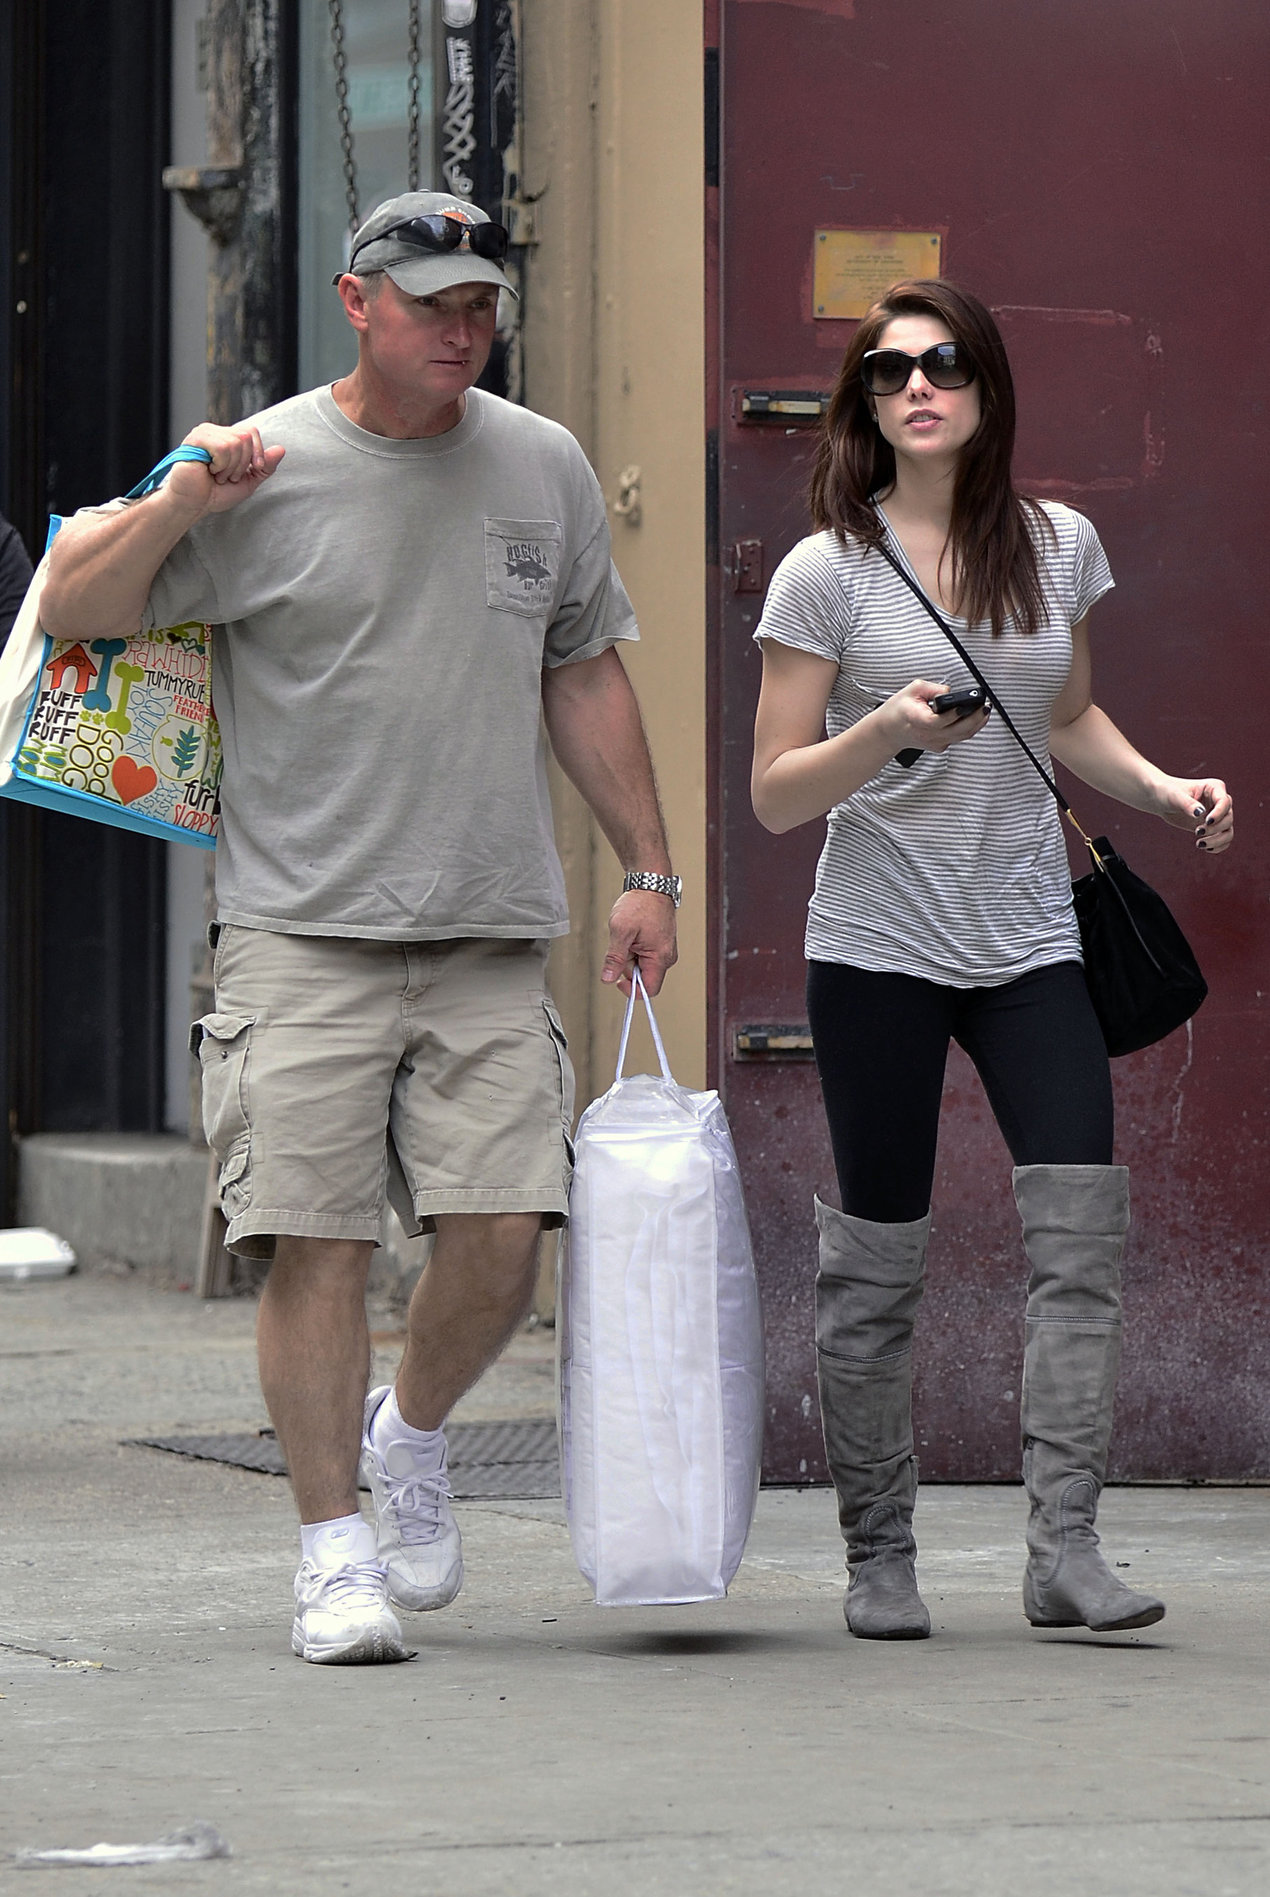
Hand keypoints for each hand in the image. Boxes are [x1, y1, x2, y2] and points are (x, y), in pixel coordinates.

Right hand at [167, 423, 285, 515]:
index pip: (251, 431)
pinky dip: (220, 465)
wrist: (195, 505)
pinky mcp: (195, 439)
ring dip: (230, 468)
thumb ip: (265, 467)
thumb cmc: (215, 494)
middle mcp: (215, 432)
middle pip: (246, 436)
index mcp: (226, 438)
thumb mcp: (248, 482)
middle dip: (242, 464)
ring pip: (235, 442)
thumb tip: (281, 449)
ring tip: (216, 475)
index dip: (257, 451)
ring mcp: (204, 433)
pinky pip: (222, 447)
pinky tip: (208, 470)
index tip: (254, 469)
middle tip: (226, 476)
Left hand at [601, 890, 677, 996]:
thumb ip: (614, 958)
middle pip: (644, 978)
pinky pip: (644, 956)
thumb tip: (608, 978)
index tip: (616, 980)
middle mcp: (666, 957)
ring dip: (630, 957)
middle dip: (628, 967)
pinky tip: (633, 935)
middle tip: (623, 946)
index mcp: (661, 957)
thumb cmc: (640, 904)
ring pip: (642, 966)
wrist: (650, 885)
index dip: (631, 990)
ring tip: (629, 936)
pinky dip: (634, 949)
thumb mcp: (621, 930)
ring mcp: (664, 951)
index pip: (649, 989)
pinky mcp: (660, 945)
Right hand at [877, 679, 989, 756]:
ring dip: (977, 724)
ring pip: (962, 736)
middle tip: (985, 707)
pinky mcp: (940, 746)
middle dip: (974, 719)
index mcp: (916, 719)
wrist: (890, 731)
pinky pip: (959, 738)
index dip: (953, 715)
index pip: (937, 721)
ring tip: (985, 710)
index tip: (964, 706)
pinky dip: (970, 728)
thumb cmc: (899, 709)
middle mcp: (927, 734)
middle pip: (956, 731)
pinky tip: (975, 718)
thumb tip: (951, 692)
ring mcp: (935, 742)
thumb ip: (933, 688)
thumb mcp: (912, 689)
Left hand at [1155, 775, 1233, 854]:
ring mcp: (1217, 815)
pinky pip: (1223, 839)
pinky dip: (1218, 846)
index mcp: (1214, 788)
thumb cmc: (1168, 792)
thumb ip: (1188, 804)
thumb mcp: (1176, 797)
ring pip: (1228, 831)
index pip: (1225, 802)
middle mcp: (1220, 801)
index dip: (1219, 814)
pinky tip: (1206, 849)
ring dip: (1218, 841)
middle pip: (1228, 819)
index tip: (1206, 822)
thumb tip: (1200, 813)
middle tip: (1197, 832)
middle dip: (1215, 829)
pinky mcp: (1212, 827)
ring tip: (1200, 844)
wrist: (1162, 800)